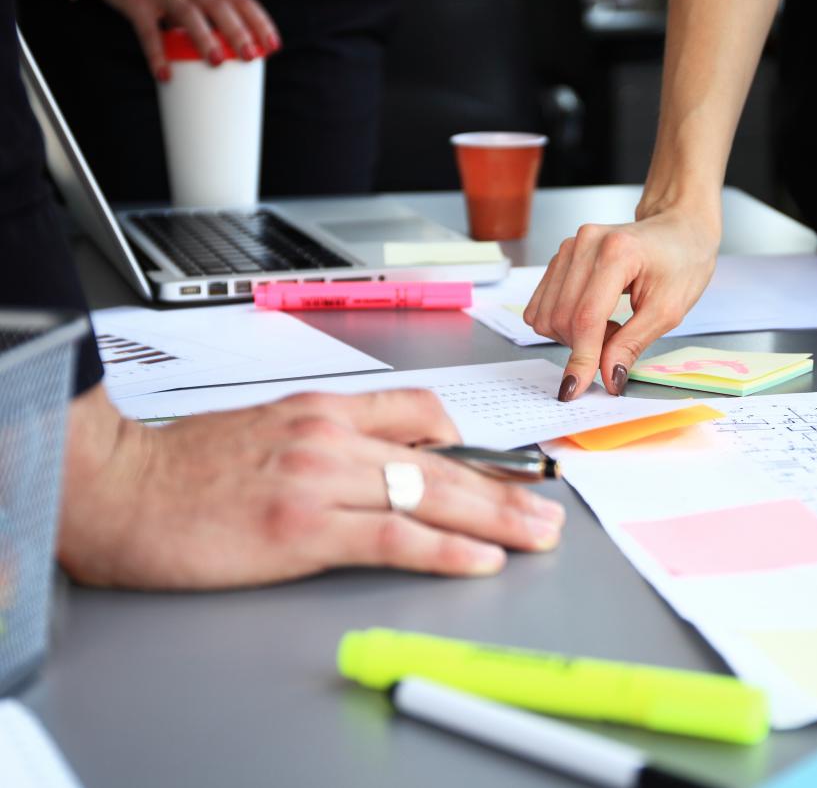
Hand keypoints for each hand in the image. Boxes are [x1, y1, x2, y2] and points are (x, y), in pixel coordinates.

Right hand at [59, 385, 564, 589]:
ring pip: (429, 493)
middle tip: (547, 510)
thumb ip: (326, 440)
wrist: (115, 485)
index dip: (472, 444)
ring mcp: (319, 480)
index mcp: (322, 409)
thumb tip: (378, 462)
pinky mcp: (302, 528)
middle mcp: (330, 436)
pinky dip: (444, 549)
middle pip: (441, 459)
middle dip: (505, 487)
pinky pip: (393, 537)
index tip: (504, 469)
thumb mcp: (265, 429)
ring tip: (536, 536)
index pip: (421, 413)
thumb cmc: (182, 464)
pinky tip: (479, 560)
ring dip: (495, 518)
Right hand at [90, 0, 279, 81]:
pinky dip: (156, 53)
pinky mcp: (136, 2)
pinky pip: (147, 29)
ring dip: (204, 36)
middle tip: (251, 55)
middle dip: (237, 30)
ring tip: (217, 62)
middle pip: (219, 4)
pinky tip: (164, 75)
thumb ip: (213, 14)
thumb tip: (236, 54)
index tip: (274, 46)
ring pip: (187, 11)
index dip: (259, 22)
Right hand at [523, 198, 719, 399]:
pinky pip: (543, 304)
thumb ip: (632, 344)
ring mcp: (569, 247)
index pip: (586, 317)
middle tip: (618, 339)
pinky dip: (564, 321)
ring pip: (546, 314)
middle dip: (583, 345)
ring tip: (609, 323)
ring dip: (573, 334)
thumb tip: (607, 377)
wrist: (678, 228)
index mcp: (617, 253)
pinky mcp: (560, 256)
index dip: (581, 358)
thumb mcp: (668, 310)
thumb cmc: (682, 261)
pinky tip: (593, 314)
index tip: (575, 389)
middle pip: (561, 318)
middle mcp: (585, 244)